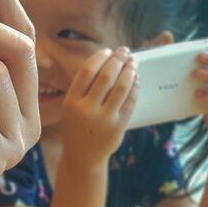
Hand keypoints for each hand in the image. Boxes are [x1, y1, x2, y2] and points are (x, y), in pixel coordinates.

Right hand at [61, 47, 137, 168]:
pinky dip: (135, 88)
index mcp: (71, 101)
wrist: (83, 156)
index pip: (87, 72)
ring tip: (133, 62)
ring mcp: (104, 118)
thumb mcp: (71, 107)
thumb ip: (84, 88)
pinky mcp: (118, 126)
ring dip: (129, 71)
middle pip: (105, 77)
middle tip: (124, 51)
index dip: (99, 58)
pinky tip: (136, 79)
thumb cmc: (77, 126)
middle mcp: (86, 109)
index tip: (108, 50)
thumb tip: (107, 62)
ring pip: (121, 88)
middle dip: (117, 60)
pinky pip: (130, 102)